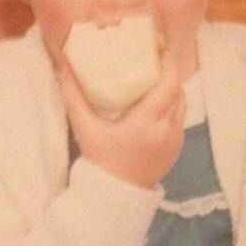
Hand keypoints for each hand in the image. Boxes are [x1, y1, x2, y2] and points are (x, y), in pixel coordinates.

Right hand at [58, 51, 185, 188]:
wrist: (115, 198)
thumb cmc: (100, 161)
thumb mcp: (85, 128)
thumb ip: (74, 97)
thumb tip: (63, 68)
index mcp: (147, 121)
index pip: (168, 84)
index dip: (168, 63)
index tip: (159, 48)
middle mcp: (166, 129)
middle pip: (178, 90)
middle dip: (169, 72)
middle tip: (156, 57)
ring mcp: (174, 140)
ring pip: (182, 104)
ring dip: (172, 88)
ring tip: (157, 76)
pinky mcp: (176, 149)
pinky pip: (179, 119)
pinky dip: (172, 105)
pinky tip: (158, 101)